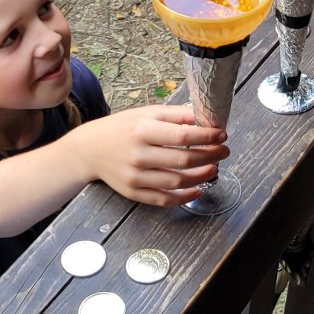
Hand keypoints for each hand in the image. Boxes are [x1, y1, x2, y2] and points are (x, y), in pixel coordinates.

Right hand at [79, 104, 228, 206]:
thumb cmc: (122, 127)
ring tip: (214, 168)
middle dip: (210, 156)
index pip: (182, 136)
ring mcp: (135, 176)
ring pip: (176, 182)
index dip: (207, 137)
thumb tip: (205, 118)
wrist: (89, 149)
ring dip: (202, 176)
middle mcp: (138, 155)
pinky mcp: (133, 192)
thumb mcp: (147, 113)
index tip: (222, 135)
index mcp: (142, 130)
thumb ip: (176, 115)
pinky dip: (184, 197)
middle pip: (183, 160)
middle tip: (224, 151)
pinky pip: (163, 200)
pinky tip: (198, 190)